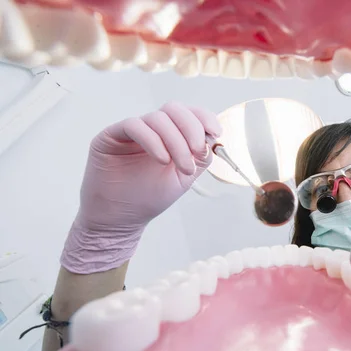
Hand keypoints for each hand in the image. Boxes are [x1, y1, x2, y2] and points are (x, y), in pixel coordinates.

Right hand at [61, 102, 220, 272]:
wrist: (121, 218)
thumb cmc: (149, 197)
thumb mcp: (184, 176)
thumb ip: (199, 156)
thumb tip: (213, 138)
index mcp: (169, 134)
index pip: (188, 113)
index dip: (204, 118)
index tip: (216, 133)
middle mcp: (151, 128)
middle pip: (174, 109)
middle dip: (191, 129)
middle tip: (197, 152)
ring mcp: (132, 130)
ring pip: (158, 118)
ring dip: (176, 142)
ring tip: (181, 167)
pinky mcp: (111, 135)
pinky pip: (135, 126)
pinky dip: (153, 141)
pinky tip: (162, 160)